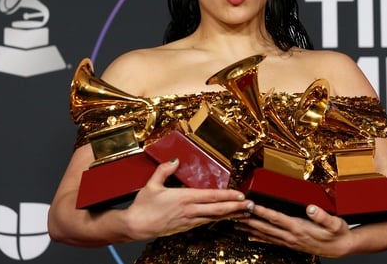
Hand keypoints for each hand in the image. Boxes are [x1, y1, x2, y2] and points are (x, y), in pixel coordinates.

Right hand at [123, 158, 253, 239]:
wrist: (136, 226)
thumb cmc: (143, 206)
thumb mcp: (152, 184)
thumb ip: (165, 170)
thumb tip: (176, 160)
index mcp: (183, 198)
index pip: (211, 197)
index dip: (228, 196)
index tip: (241, 194)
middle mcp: (189, 211)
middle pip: (218, 210)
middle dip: (236, 207)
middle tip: (251, 205)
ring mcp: (189, 221)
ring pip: (215, 218)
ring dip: (231, 214)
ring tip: (244, 211)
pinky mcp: (186, 227)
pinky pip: (207, 222)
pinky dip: (219, 219)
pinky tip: (226, 217)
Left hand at [234, 204, 353, 257]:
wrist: (341, 248)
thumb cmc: (338, 233)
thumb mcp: (335, 223)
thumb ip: (322, 216)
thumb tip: (311, 208)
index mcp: (300, 228)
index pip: (277, 218)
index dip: (262, 211)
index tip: (251, 205)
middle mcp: (292, 236)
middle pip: (266, 227)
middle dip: (250, 220)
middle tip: (236, 213)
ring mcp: (290, 241)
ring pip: (266, 235)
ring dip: (251, 229)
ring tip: (237, 223)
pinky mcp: (291, 244)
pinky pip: (271, 241)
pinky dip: (259, 238)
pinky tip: (250, 236)